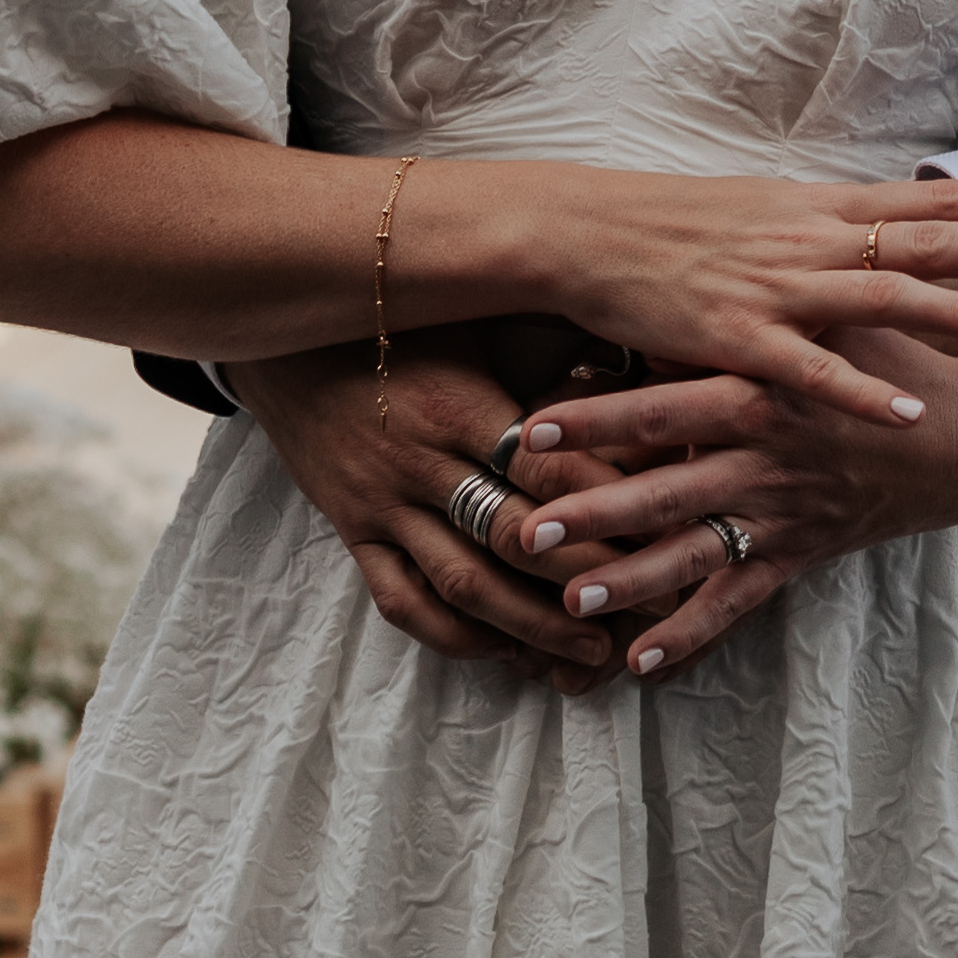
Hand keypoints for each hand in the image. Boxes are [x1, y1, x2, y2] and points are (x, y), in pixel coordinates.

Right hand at [232, 334, 628, 691]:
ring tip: (593, 649)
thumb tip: (639, 329)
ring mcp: (381, 504)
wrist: (285, 334)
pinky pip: (402, 602)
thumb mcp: (472, 308)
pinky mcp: (352, 532)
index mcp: (459, 401)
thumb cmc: (401, 314)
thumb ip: (549, 327)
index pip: (547, 465)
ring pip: (462, 584)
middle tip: (657, 601)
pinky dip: (455, 635)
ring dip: (532, 625)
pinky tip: (505, 648)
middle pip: (514, 536)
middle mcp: (420, 459)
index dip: (611, 500)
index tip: (672, 523)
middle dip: (590, 577)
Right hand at [501, 169, 957, 428]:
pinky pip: (812, 371)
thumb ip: (825, 225)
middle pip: (927, 238)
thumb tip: (883, 227)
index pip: (928, 200)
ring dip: (956, 312)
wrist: (586, 233)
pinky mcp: (736, 339)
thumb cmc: (672, 227)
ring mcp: (776, 288)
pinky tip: (910, 410)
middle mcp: (810, 240)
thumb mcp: (762, 212)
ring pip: (884, 297)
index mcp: (818, 206)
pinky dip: (864, 390)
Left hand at [510, 332, 957, 680]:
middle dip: (595, 510)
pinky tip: (643, 664)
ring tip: (569, 600)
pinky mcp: (803, 552)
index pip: (668, 404)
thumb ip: (766, 307)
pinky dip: (695, 631)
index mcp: (769, 392)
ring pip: (696, 552)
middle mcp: (768, 458)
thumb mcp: (840, 315)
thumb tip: (684, 284)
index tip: (535, 427)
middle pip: (667, 488)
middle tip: (525, 529)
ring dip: (631, 579)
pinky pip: (741, 598)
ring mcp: (785, 511)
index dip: (602, 417)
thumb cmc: (898, 357)